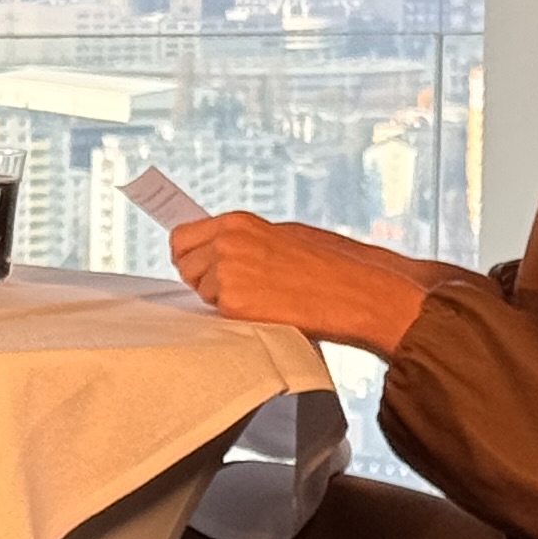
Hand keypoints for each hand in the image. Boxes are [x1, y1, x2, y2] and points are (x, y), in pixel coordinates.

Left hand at [167, 212, 444, 355]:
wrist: (355, 290)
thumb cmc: (328, 264)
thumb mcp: (283, 235)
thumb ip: (245, 239)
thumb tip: (216, 247)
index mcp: (236, 222)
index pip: (181, 237)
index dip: (189, 254)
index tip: (197, 264)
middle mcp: (226, 242)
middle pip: (184, 265)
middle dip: (203, 278)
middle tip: (237, 288)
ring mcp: (227, 272)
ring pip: (200, 291)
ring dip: (220, 298)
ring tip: (260, 297)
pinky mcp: (234, 303)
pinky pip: (217, 314)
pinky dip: (235, 316)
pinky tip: (265, 310)